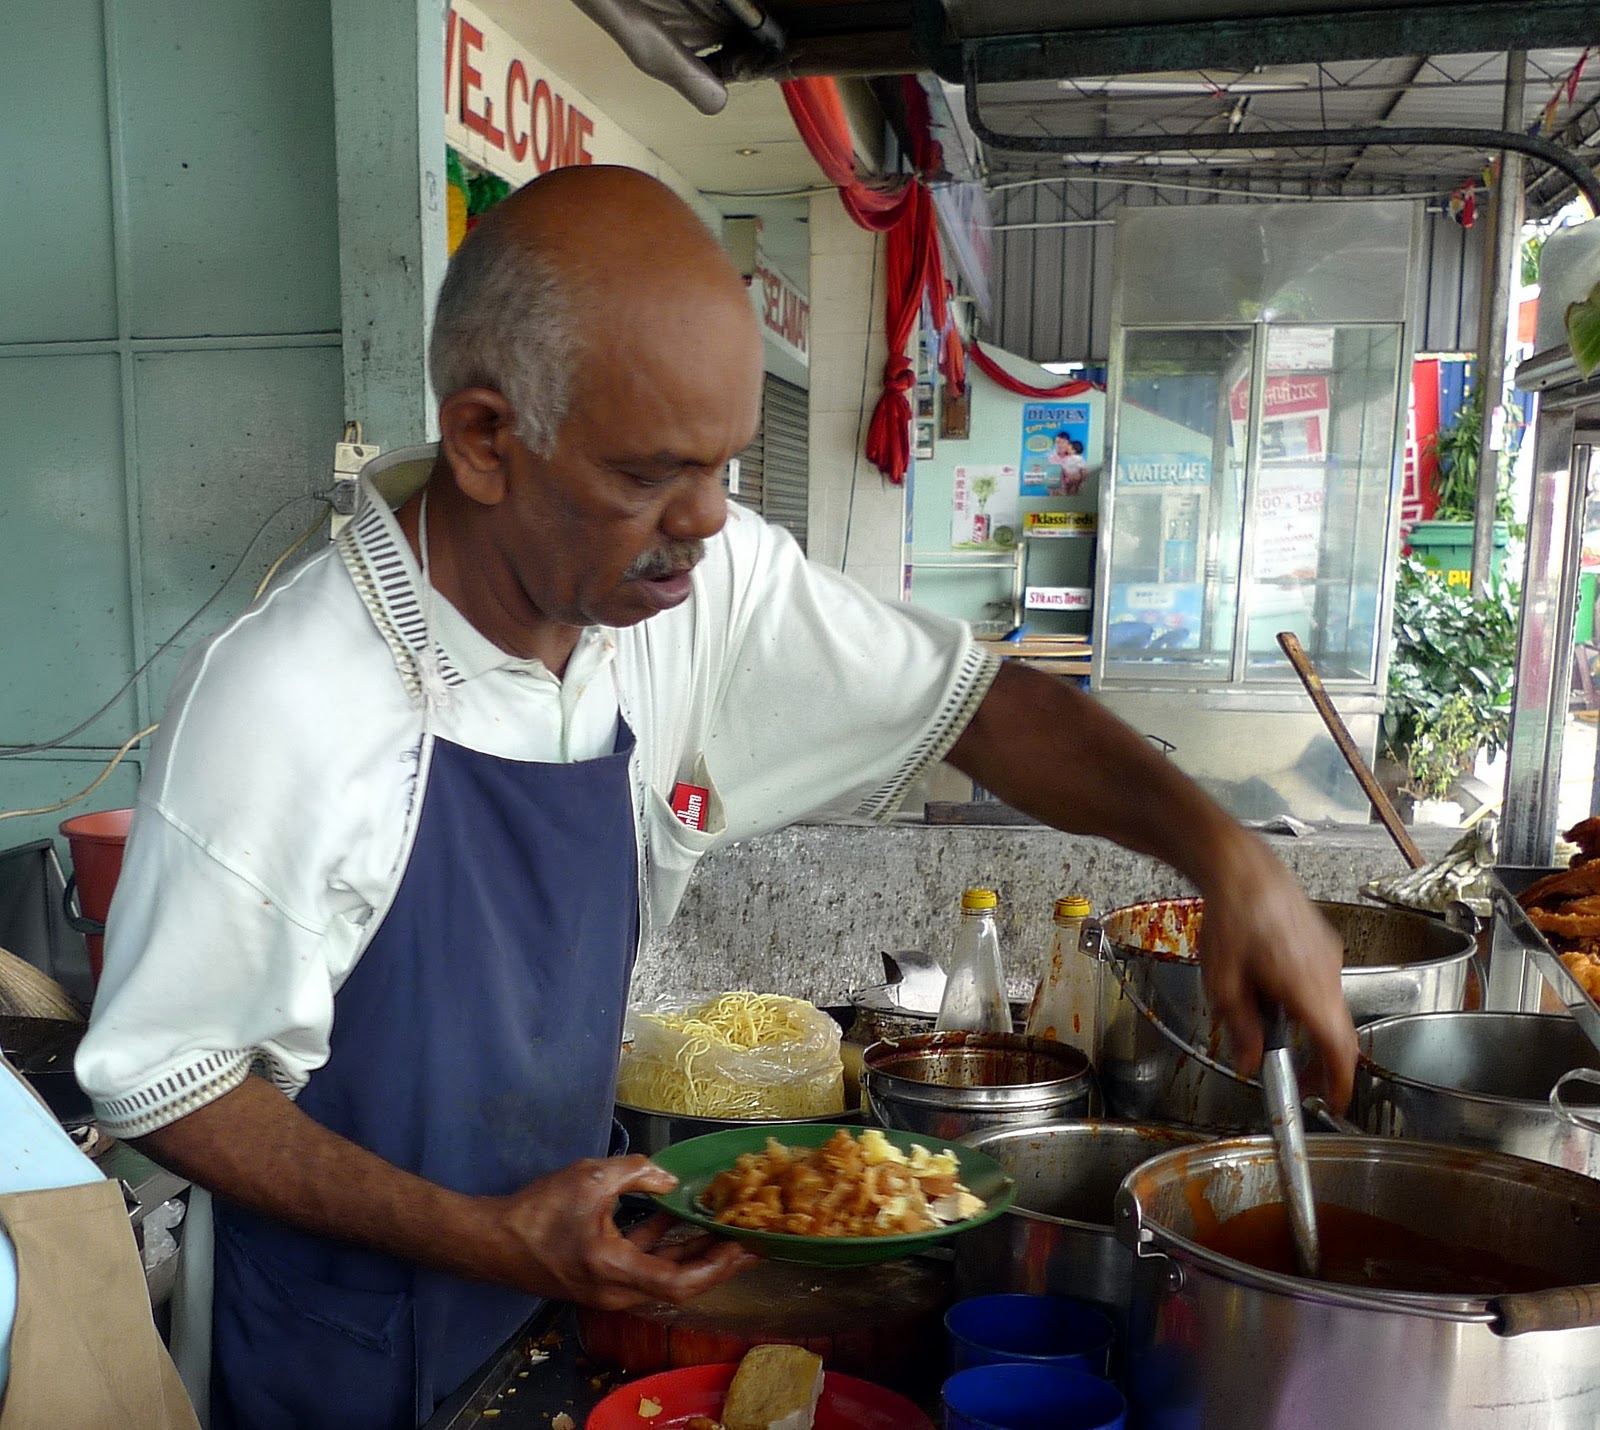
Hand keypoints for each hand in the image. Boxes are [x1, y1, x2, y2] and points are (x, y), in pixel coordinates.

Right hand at [488, 1156, 756, 1308]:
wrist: (490, 1241)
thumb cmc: (537, 1213)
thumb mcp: (590, 1178)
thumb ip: (636, 1173)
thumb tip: (668, 1179)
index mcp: (617, 1271)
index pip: (681, 1282)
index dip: (717, 1266)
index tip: (744, 1247)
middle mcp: (617, 1290)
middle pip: (679, 1284)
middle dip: (716, 1262)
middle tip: (747, 1239)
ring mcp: (607, 1287)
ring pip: (661, 1275)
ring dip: (691, 1253)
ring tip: (723, 1227)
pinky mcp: (599, 1276)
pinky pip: (641, 1266)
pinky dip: (662, 1246)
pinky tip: (675, 1217)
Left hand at [1195, 832, 1357, 1110]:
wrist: (1242, 868)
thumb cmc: (1231, 919)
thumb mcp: (1223, 983)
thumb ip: (1241, 1027)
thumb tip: (1250, 1059)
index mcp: (1308, 990)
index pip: (1339, 1048)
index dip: (1341, 1081)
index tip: (1335, 1102)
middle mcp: (1328, 974)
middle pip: (1337, 1031)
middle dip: (1323, 1060)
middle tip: (1302, 1078)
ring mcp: (1329, 955)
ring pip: (1329, 1004)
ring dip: (1309, 1024)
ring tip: (1272, 1026)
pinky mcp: (1324, 941)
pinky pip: (1323, 981)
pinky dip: (1307, 998)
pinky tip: (1273, 989)